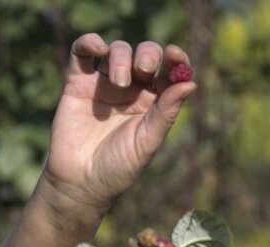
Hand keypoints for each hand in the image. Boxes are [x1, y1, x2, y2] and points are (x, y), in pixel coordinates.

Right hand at [37, 34, 196, 231]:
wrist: (80, 181)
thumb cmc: (119, 167)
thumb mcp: (147, 141)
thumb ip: (166, 112)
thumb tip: (191, 82)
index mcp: (155, 102)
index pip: (170, 73)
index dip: (176, 60)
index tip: (176, 54)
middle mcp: (133, 89)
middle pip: (145, 55)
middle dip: (148, 55)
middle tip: (144, 68)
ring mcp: (104, 83)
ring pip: (117, 50)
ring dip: (121, 57)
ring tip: (119, 83)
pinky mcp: (78, 82)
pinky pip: (83, 52)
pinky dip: (90, 42)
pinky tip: (97, 47)